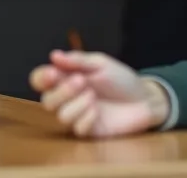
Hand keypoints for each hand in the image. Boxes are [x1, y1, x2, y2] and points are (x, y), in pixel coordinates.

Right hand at [29, 49, 169, 137]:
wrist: (145, 99)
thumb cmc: (121, 79)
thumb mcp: (101, 63)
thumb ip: (77, 60)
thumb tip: (53, 55)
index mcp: (66, 78)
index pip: (41, 80)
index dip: (41, 78)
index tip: (53, 74)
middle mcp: (68, 98)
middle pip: (47, 101)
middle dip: (62, 91)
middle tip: (81, 82)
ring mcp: (78, 116)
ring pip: (61, 116)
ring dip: (77, 104)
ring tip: (93, 97)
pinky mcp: (89, 131)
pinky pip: (77, 129)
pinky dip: (86, 118)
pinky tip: (97, 111)